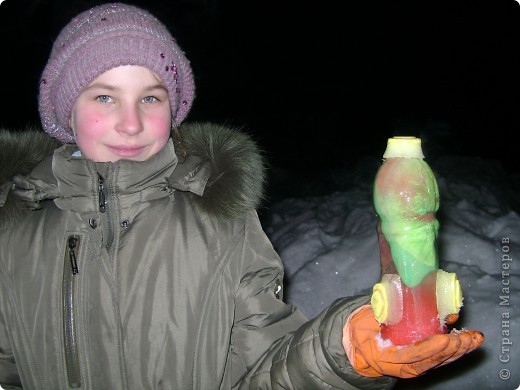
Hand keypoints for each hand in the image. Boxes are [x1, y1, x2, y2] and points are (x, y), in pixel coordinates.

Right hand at [342, 306, 483, 377]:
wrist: (358, 350)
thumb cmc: (360, 334)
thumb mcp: (362, 323)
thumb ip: (378, 310)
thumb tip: (393, 290)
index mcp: (388, 358)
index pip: (413, 355)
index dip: (431, 348)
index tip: (445, 338)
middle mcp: (404, 366)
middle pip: (433, 360)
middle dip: (452, 348)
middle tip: (466, 337)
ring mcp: (415, 366)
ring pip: (441, 360)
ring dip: (459, 349)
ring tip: (474, 338)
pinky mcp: (422, 361)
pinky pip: (441, 358)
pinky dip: (455, 349)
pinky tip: (468, 339)